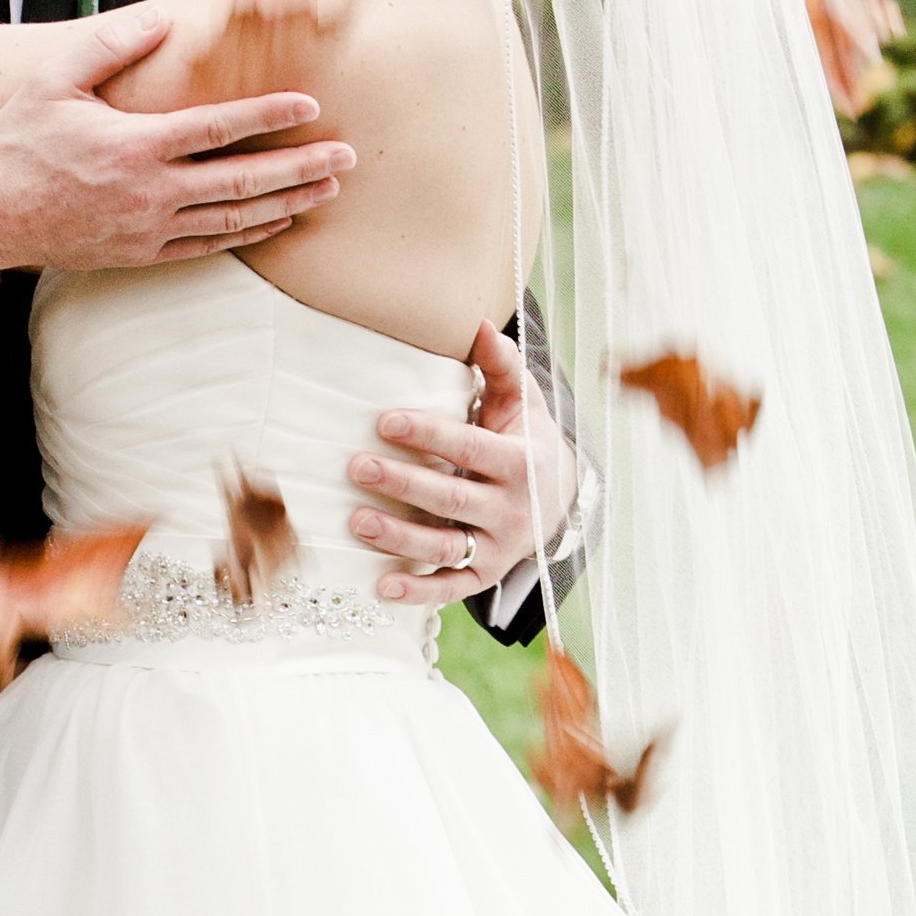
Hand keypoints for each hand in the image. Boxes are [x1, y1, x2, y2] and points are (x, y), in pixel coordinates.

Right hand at [0, 10, 353, 283]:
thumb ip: (110, 46)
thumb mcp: (54, 81)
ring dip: (287, 204)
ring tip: (328, 191)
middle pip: (243, 181)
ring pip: (233, 220)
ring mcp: (148, 229)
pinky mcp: (141, 254)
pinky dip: (249, 234)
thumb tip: (159, 19)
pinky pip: (208, 246)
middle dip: (301, 169)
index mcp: (135, 145)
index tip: (311, 106)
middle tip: (347, 159)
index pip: (219, 128)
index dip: (270, 116)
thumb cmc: (18, 143)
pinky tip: (278, 221)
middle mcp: (150, 192)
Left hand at [347, 316, 580, 607]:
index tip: (385, 421)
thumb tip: (482, 323)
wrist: (560, 500)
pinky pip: (449, 589)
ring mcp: (497, 548)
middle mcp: (512, 510)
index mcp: (522, 462)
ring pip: (444, 547)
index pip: (470, 447)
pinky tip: (379, 586)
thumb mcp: (521, 403)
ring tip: (356, 521)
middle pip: (452, 498)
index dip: (429, 434)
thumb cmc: (525, 441)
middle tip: (355, 466)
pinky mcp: (483, 576)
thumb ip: (502, 366)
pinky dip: (416, 593)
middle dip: (403, 483)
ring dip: (399, 538)